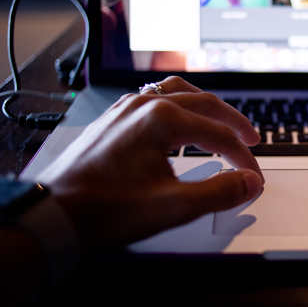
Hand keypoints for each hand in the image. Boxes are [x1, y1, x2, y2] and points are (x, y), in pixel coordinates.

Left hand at [40, 76, 263, 249]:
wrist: (54, 213)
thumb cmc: (105, 209)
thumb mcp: (173, 206)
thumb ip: (220, 192)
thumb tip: (249, 182)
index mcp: (161, 119)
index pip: (218, 135)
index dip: (242, 157)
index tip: (253, 176)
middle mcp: (145, 104)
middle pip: (205, 104)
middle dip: (233, 123)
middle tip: (252, 139)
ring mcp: (127, 107)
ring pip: (180, 93)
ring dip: (207, 107)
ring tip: (222, 121)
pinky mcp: (116, 117)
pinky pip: (157, 97)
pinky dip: (181, 106)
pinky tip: (181, 120)